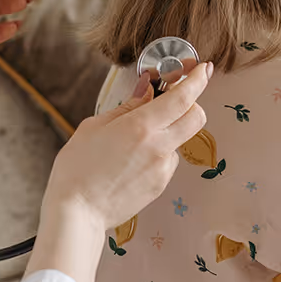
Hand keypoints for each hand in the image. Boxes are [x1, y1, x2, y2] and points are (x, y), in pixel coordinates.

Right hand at [43, 62, 213, 231]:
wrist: (77, 212)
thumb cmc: (77, 168)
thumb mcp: (94, 127)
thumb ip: (127, 107)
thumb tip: (147, 90)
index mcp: (141, 126)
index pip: (183, 97)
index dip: (198, 79)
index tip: (203, 69)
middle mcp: (158, 146)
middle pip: (196, 117)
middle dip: (191, 103)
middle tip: (172, 101)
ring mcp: (162, 168)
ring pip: (181, 139)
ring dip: (169, 131)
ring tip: (135, 140)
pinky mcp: (161, 185)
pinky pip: (168, 160)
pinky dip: (158, 153)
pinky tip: (132, 161)